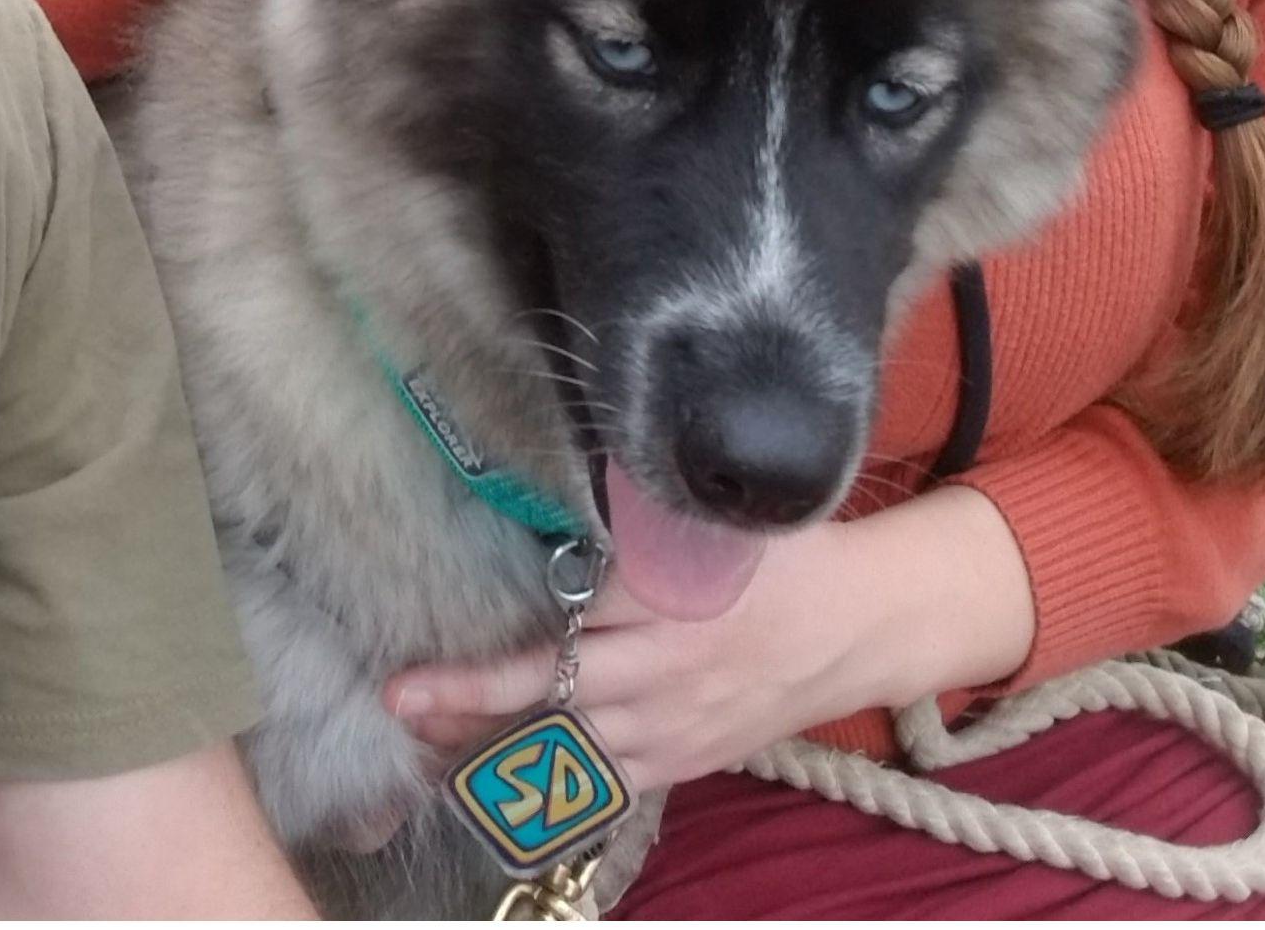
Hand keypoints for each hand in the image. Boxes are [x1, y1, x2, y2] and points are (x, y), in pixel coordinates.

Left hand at [381, 487, 1036, 795]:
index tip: (408, 681)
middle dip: (467, 716)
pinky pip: (610, 783)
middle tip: (401, 708)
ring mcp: (676, 731)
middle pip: (546, 710)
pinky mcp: (689, 762)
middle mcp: (663, 681)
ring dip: (498, 753)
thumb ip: (638, 517)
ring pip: (569, 758)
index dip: (477, 672)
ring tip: (431, 740)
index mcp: (664, 610)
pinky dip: (555, 780)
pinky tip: (507, 769)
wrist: (863, 624)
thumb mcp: (710, 519)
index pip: (551, 646)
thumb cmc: (782, 553)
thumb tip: (558, 482)